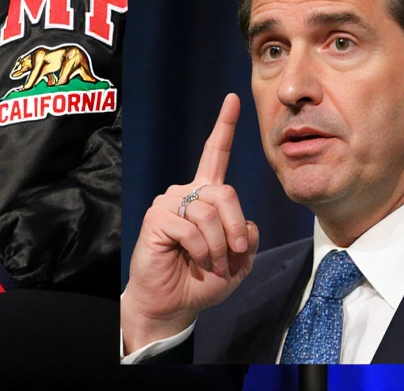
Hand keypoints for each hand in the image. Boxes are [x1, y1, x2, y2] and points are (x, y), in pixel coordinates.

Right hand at [121, 93, 259, 353]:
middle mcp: (186, 193)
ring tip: (211, 264)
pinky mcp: (156, 218)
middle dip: (236, 227)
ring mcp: (168, 203)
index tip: (233, 99)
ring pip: (210, 212)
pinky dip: (201, 250)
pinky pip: (191, 228)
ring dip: (218, 246)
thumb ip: (247, 238)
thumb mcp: (238, 262)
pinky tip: (194, 260)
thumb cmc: (202, 281)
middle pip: (225, 191)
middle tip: (234, 254)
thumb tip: (244, 225)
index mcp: (206, 196)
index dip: (224, 127)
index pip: (216, 154)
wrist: (172, 304)